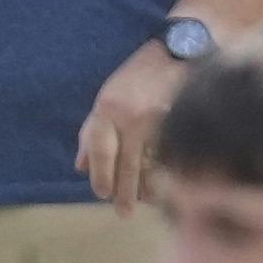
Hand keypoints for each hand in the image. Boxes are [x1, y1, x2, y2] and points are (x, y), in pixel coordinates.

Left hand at [77, 41, 186, 208]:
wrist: (179, 51)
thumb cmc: (139, 75)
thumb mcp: (107, 97)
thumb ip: (91, 131)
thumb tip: (80, 166)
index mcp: (108, 108)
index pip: (101, 150)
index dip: (101, 175)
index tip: (101, 193)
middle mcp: (131, 115)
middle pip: (126, 164)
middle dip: (124, 192)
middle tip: (123, 212)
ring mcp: (159, 120)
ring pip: (151, 164)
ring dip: (148, 189)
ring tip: (145, 203)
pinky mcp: (182, 123)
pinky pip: (171, 157)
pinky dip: (168, 175)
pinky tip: (168, 187)